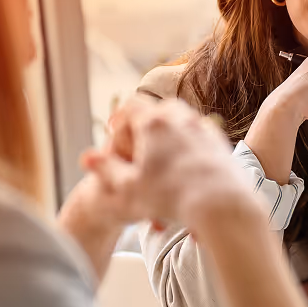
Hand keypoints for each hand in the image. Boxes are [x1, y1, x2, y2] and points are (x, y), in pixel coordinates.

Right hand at [82, 97, 259, 230]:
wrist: (220, 201)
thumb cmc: (171, 196)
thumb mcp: (129, 187)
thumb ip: (107, 169)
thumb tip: (86, 157)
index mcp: (154, 123)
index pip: (131, 105)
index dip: (120, 118)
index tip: (115, 131)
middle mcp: (180, 118)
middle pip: (159, 108)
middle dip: (147, 122)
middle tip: (139, 140)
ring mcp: (203, 127)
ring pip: (182, 118)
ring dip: (170, 130)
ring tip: (162, 151)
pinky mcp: (221, 140)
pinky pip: (200, 132)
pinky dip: (190, 141)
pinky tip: (187, 161)